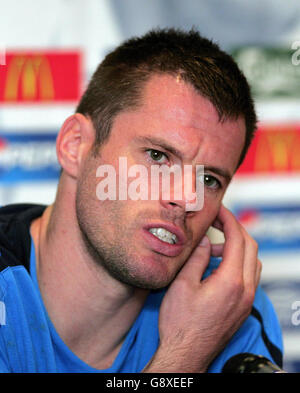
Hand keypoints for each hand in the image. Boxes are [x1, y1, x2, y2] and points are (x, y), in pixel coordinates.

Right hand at [143, 205, 261, 372]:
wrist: (186, 354)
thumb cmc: (180, 324)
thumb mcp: (182, 285)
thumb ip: (197, 258)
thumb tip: (206, 242)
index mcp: (230, 281)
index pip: (238, 239)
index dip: (228, 220)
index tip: (218, 210)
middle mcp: (245, 290)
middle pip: (251, 247)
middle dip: (236, 229)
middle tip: (218, 222)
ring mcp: (246, 300)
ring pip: (253, 262)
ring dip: (238, 247)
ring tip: (215, 246)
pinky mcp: (243, 307)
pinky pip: (249, 276)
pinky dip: (239, 262)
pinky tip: (219, 265)